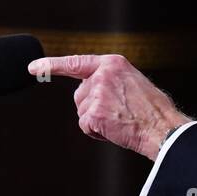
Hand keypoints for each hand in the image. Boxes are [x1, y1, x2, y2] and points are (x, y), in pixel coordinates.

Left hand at [29, 54, 189, 157]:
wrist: (163, 127)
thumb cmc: (153, 109)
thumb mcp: (133, 82)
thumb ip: (110, 80)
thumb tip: (91, 90)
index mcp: (113, 63)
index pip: (75, 63)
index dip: (52, 65)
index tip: (33, 67)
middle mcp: (102, 75)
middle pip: (80, 95)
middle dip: (92, 107)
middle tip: (119, 113)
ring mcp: (97, 94)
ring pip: (83, 111)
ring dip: (97, 120)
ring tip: (121, 120)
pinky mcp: (93, 113)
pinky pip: (86, 126)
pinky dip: (98, 132)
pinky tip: (116, 130)